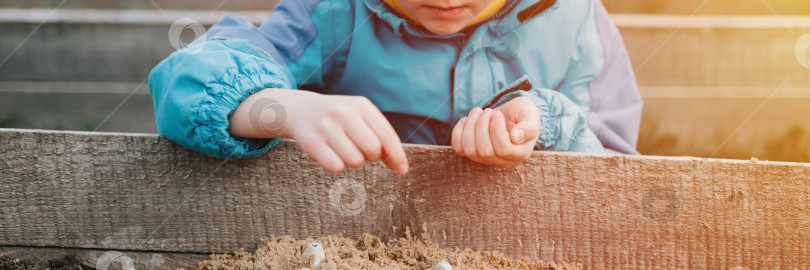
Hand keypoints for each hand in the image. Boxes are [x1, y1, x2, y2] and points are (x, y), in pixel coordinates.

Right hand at [229, 89, 408, 174]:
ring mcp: (325, 126)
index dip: (397, 155)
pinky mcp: (311, 141)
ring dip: (354, 162)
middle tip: (363, 153)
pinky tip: (331, 154)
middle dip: (372, 158)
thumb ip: (382, 138)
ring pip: (355, 161)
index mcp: (361, 105)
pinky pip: (335, 167)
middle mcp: (343, 112)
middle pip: (372, 150)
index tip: (402, 170)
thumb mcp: (362, 118)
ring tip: (345, 150)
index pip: (386, 135)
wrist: (302, 110)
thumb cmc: (341, 119)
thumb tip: (401, 168)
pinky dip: (337, 166)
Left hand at [451, 97, 539, 166]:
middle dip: (482, 126)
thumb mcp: (531, 115)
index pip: (504, 149)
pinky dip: (458, 132)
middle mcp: (503, 160)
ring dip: (470, 127)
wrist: (510, 114)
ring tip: (478, 111)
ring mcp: (486, 159)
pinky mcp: (473, 153)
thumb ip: (528, 126)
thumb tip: (516, 138)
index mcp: (521, 153)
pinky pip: (459, 148)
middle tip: (488, 111)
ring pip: (470, 150)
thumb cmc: (522, 113)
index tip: (497, 114)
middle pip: (485, 151)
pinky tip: (466, 119)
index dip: (496, 130)